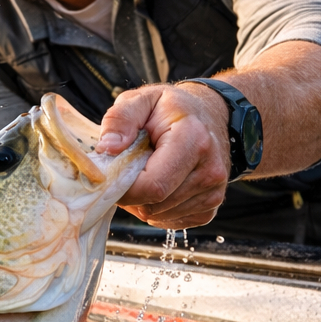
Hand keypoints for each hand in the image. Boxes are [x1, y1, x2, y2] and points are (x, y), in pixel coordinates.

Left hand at [95, 83, 230, 229]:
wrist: (212, 115)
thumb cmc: (172, 109)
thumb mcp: (142, 100)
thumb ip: (121, 119)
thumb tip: (108, 149)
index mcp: (193, 140)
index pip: (153, 185)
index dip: (123, 188)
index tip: (111, 174)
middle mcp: (209, 170)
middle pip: (153, 205)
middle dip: (131, 193)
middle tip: (128, 169)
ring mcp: (213, 192)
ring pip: (158, 216)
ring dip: (143, 200)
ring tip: (147, 172)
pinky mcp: (210, 207)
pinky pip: (171, 221)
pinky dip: (157, 208)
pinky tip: (160, 184)